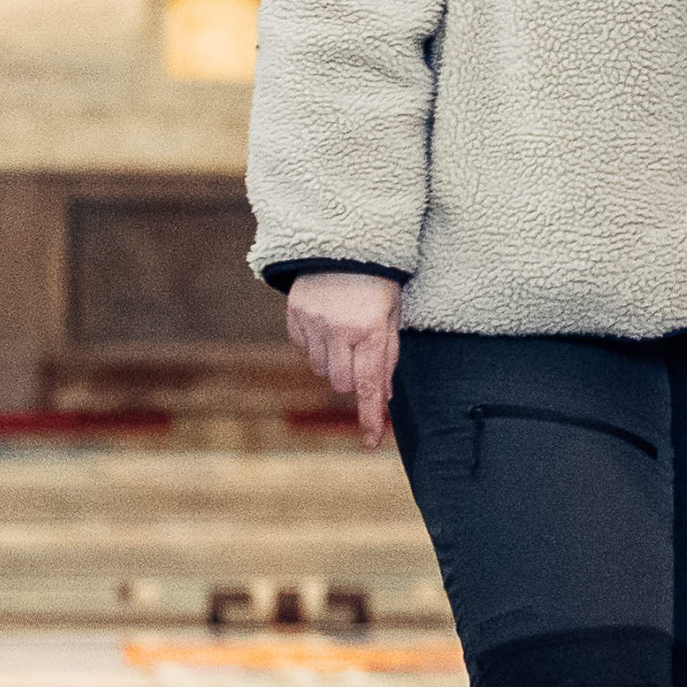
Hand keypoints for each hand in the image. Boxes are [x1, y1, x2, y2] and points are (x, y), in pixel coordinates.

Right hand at [286, 270, 404, 442]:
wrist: (343, 244)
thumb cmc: (377, 282)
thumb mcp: (392, 315)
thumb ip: (387, 355)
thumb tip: (383, 395)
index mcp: (371, 330)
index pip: (370, 385)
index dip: (371, 416)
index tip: (371, 442)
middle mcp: (340, 330)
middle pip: (341, 383)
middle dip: (352, 378)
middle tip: (359, 352)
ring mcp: (313, 323)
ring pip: (320, 369)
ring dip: (333, 360)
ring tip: (343, 331)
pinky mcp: (294, 316)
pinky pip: (303, 349)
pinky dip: (315, 344)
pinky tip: (326, 321)